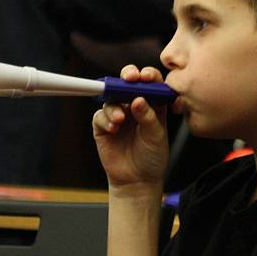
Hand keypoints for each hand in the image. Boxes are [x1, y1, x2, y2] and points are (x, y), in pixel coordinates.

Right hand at [93, 65, 168, 188]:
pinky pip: (100, 115)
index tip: (145, 76)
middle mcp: (134, 106)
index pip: (150, 83)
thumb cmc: (152, 157)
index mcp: (152, 104)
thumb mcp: (156, 136)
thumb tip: (138, 99)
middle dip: (127, 76)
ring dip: (115, 104)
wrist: (137, 180)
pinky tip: (113, 128)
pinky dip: (105, 118)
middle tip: (129, 78)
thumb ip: (149, 117)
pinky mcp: (103, 126)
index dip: (148, 75)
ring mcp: (118, 115)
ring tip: (120, 119)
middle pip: (127, 83)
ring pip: (112, 97)